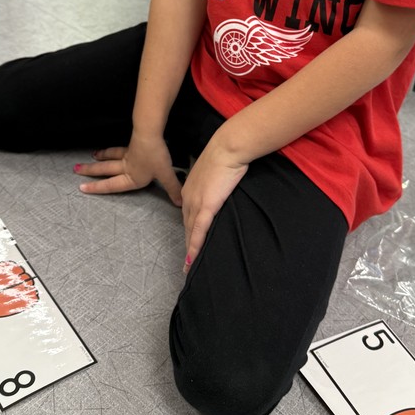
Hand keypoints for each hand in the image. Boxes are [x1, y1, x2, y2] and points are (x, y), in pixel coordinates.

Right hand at [74, 131, 182, 205]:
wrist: (150, 134)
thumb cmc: (156, 156)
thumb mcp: (165, 174)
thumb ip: (172, 189)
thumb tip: (180, 204)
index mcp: (132, 177)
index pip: (111, 185)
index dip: (97, 188)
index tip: (82, 188)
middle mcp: (126, 167)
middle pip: (105, 170)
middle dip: (90, 171)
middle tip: (75, 170)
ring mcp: (127, 155)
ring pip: (110, 158)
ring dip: (100, 158)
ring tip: (91, 157)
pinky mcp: (131, 145)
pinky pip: (118, 150)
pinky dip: (110, 150)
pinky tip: (107, 149)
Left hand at [180, 137, 246, 273]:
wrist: (228, 148)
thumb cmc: (226, 156)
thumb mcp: (216, 171)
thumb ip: (215, 183)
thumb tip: (221, 189)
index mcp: (190, 188)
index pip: (188, 214)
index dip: (189, 229)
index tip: (190, 241)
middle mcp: (189, 197)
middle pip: (187, 226)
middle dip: (187, 243)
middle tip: (188, 260)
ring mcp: (196, 202)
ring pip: (191, 232)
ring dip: (190, 250)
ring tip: (190, 266)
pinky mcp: (206, 206)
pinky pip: (199, 231)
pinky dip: (195, 246)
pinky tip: (192, 259)